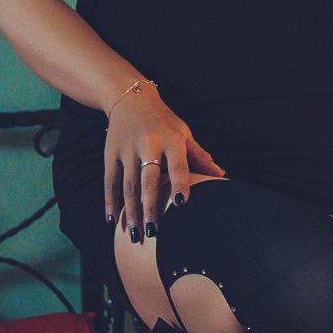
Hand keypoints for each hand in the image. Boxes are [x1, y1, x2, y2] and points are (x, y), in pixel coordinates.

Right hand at [103, 83, 225, 241]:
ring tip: (136, 235)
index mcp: (171, 140)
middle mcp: (148, 145)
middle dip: (150, 207)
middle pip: (148, 180)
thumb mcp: (184, 133)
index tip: (181, 204)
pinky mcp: (110, 153)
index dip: (179, 184)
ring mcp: (127, 150)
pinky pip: (110, 181)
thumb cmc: (163, 120)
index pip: (178, 165)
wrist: (131, 98)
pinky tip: (113, 221)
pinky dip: (110, 202)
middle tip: (153, 232)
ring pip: (128, 185)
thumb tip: (222, 176)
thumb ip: (200, 156)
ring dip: (131, 212)